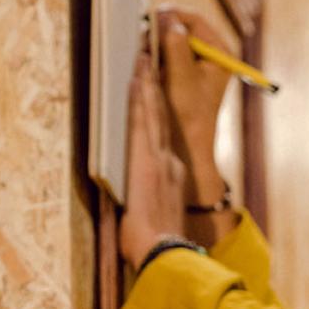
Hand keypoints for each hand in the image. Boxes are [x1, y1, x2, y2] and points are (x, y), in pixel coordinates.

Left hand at [119, 52, 185, 267]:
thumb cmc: (157, 246)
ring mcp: (158, 158)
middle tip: (150, 56)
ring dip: (147, 82)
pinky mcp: (146, 160)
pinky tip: (137, 78)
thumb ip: (155, 207)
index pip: (161, 135)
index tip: (153, 88)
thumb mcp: (159, 221)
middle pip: (159, 116)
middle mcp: (168, 162)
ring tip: (144, 55)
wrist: (163, 253)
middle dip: (154, 85)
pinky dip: (141, 97)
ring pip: (152, 111)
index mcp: (172, 176)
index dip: (157, 110)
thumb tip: (147, 211)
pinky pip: (142, 121)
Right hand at [154, 6, 235, 198]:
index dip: (172, 15)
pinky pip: (168, 55)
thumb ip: (175, 43)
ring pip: (172, 41)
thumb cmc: (189, 114)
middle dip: (162, 32)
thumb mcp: (181, 76)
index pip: (195, 20)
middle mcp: (212, 54)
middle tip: (144, 40)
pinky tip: (150, 68)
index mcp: (221, 52)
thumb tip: (166, 15)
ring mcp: (198, 64)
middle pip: (183, 28)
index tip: (150, 17)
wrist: (188, 147)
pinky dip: (157, 57)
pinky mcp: (185, 74)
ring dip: (157, 45)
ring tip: (147, 57)